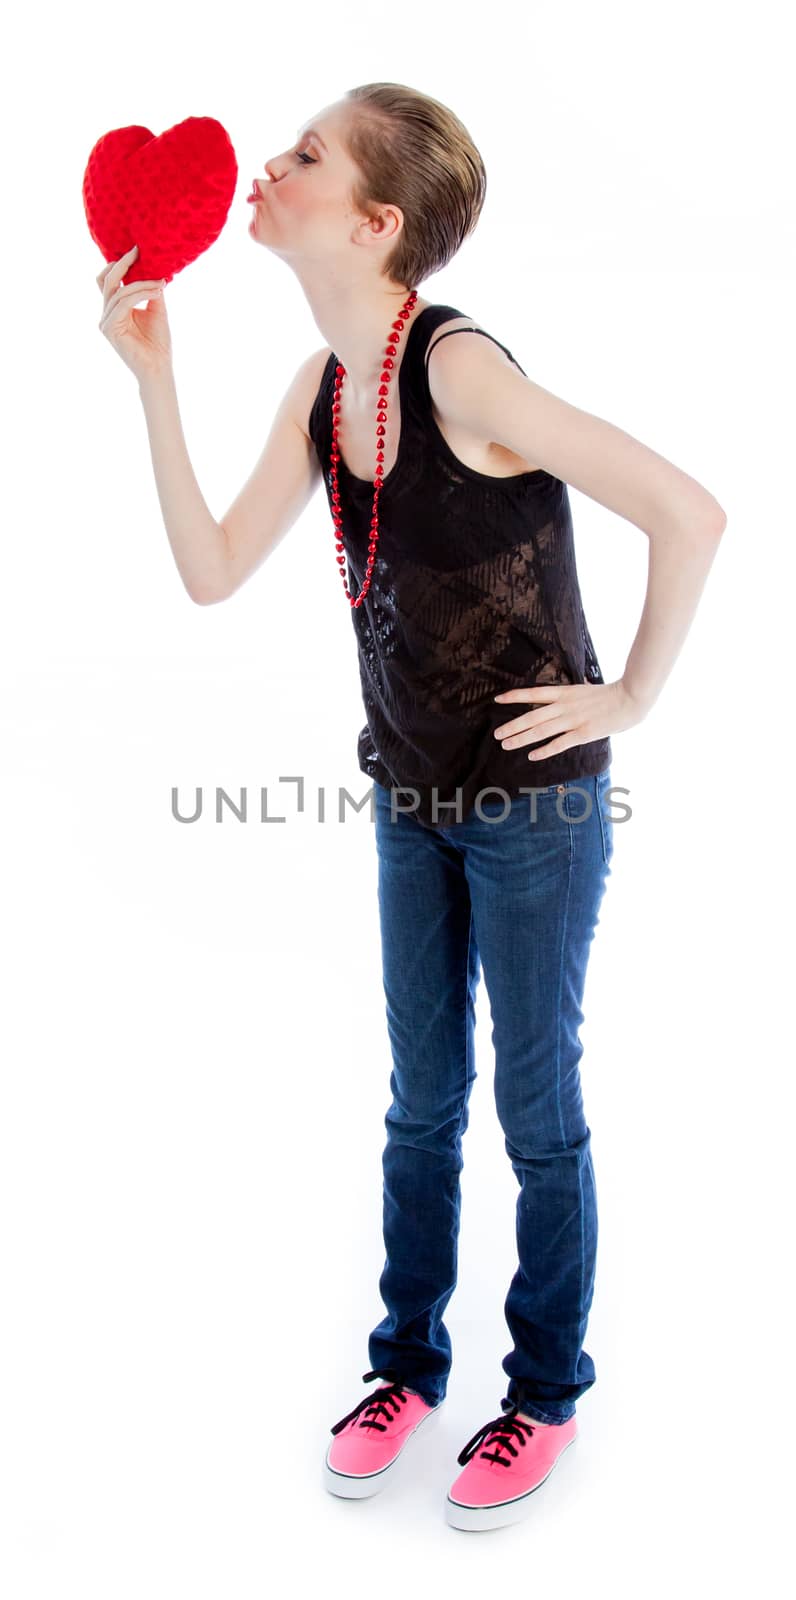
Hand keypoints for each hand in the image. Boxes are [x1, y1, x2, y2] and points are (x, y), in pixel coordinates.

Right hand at [97, 244, 171, 380]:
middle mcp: (107, 313)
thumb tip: (154, 269)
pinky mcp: (109, 329)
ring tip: (161, 282)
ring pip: (119, 291)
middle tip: (138, 251)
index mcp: (116, 308)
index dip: (120, 264)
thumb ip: (150, 290)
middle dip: (123, 264)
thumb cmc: (158, 342)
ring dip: (141, 284)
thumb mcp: (156, 309)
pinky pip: (123, 303)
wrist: (158, 367)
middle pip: (107, 280)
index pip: (110, 280)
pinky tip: (157, 291)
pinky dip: (141, 294)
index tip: (137, 250)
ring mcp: (105, 321)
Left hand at [493, 678, 647, 760]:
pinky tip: (532, 755)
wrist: (630, 698)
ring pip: (541, 731)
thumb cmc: (610, 694)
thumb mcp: (585, 689)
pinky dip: (545, 750)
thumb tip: (566, 692)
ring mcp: (573, 720)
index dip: (515, 696)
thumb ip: (572, 693)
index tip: (498, 699)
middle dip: (513, 726)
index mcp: (565, 692)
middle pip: (532, 716)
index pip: (534, 693)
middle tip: (497, 734)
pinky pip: (560, 743)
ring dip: (522, 738)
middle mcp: (565, 706)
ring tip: (506, 744)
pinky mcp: (583, 733)